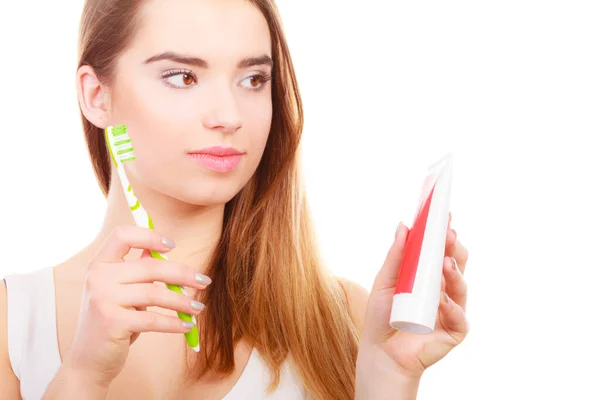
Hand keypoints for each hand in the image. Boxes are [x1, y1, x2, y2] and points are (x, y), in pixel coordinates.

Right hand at [64, 226, 210, 386]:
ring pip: (155, 293)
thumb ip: (137, 271)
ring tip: (198, 308)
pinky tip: (187, 325)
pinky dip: (174, 322)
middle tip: (204, 281)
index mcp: (99, 264)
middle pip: (149, 266)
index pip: (122, 235)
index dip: (149, 235)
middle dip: (182, 274)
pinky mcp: (112, 321)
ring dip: (182, 301)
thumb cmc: (112, 322)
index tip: (172, 246)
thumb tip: (164, 251)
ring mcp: (102, 299)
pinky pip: (153, 318)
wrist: (88, 361)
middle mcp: (98, 277)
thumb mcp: (120, 291)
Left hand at [357, 213, 468, 385]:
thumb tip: (403, 226)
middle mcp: (443, 289)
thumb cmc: (383, 315)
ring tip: (445, 262)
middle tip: (447, 234)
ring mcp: (451, 309)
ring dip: (455, 272)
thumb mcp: (386, 281)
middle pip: (457, 263)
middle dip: (453, 247)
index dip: (444, 232)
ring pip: (461, 286)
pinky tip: (443, 301)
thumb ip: (396, 256)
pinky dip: (452, 308)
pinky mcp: (454, 330)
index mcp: (428, 275)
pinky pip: (460, 317)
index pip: (441, 250)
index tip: (444, 213)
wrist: (381, 352)